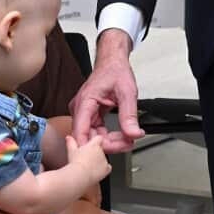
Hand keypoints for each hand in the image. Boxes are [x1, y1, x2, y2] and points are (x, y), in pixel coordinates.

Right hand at [65, 135, 112, 182]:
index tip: (92, 145)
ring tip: (89, 167)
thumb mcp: (71, 151)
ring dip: (99, 161)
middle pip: (100, 150)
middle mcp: (101, 151)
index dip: (96, 141)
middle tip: (87, 159)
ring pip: (103, 159)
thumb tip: (68, 137)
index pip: (99, 138)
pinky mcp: (106, 169)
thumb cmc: (75, 163)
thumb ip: (71, 142)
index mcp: (94, 145)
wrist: (79, 175)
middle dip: (95, 153)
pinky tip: (97, 172)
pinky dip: (104, 169)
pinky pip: (108, 167)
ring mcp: (104, 160)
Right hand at [69, 30, 143, 152]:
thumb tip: (133, 134)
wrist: (113, 61)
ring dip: (110, 141)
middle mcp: (80, 108)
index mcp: (85, 101)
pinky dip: (108, 135)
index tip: (108, 152)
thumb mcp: (127, 92)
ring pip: (92, 136)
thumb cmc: (116, 71)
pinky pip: (96, 131)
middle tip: (128, 144)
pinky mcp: (89, 114)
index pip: (81, 131)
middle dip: (108, 144)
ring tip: (128, 140)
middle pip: (87, 137)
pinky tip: (121, 135)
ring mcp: (84, 112)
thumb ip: (129, 115)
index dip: (91, 147)